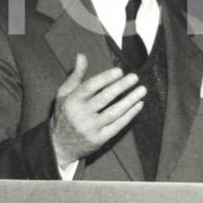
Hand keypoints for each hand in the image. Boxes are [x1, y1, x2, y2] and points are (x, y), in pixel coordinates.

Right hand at [50, 54, 145, 168]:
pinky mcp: (100, 139)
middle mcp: (81, 115)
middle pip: (104, 98)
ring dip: (130, 100)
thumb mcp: (64, 94)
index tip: (119, 71)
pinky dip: (130, 114)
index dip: (105, 78)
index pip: (90, 87)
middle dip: (121, 87)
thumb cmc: (64, 114)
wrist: (60, 146)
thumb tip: (82, 55)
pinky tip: (139, 104)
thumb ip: (76, 75)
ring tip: (142, 90)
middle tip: (134, 77)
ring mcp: (91, 128)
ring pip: (114, 112)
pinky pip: (118, 125)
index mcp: (72, 102)